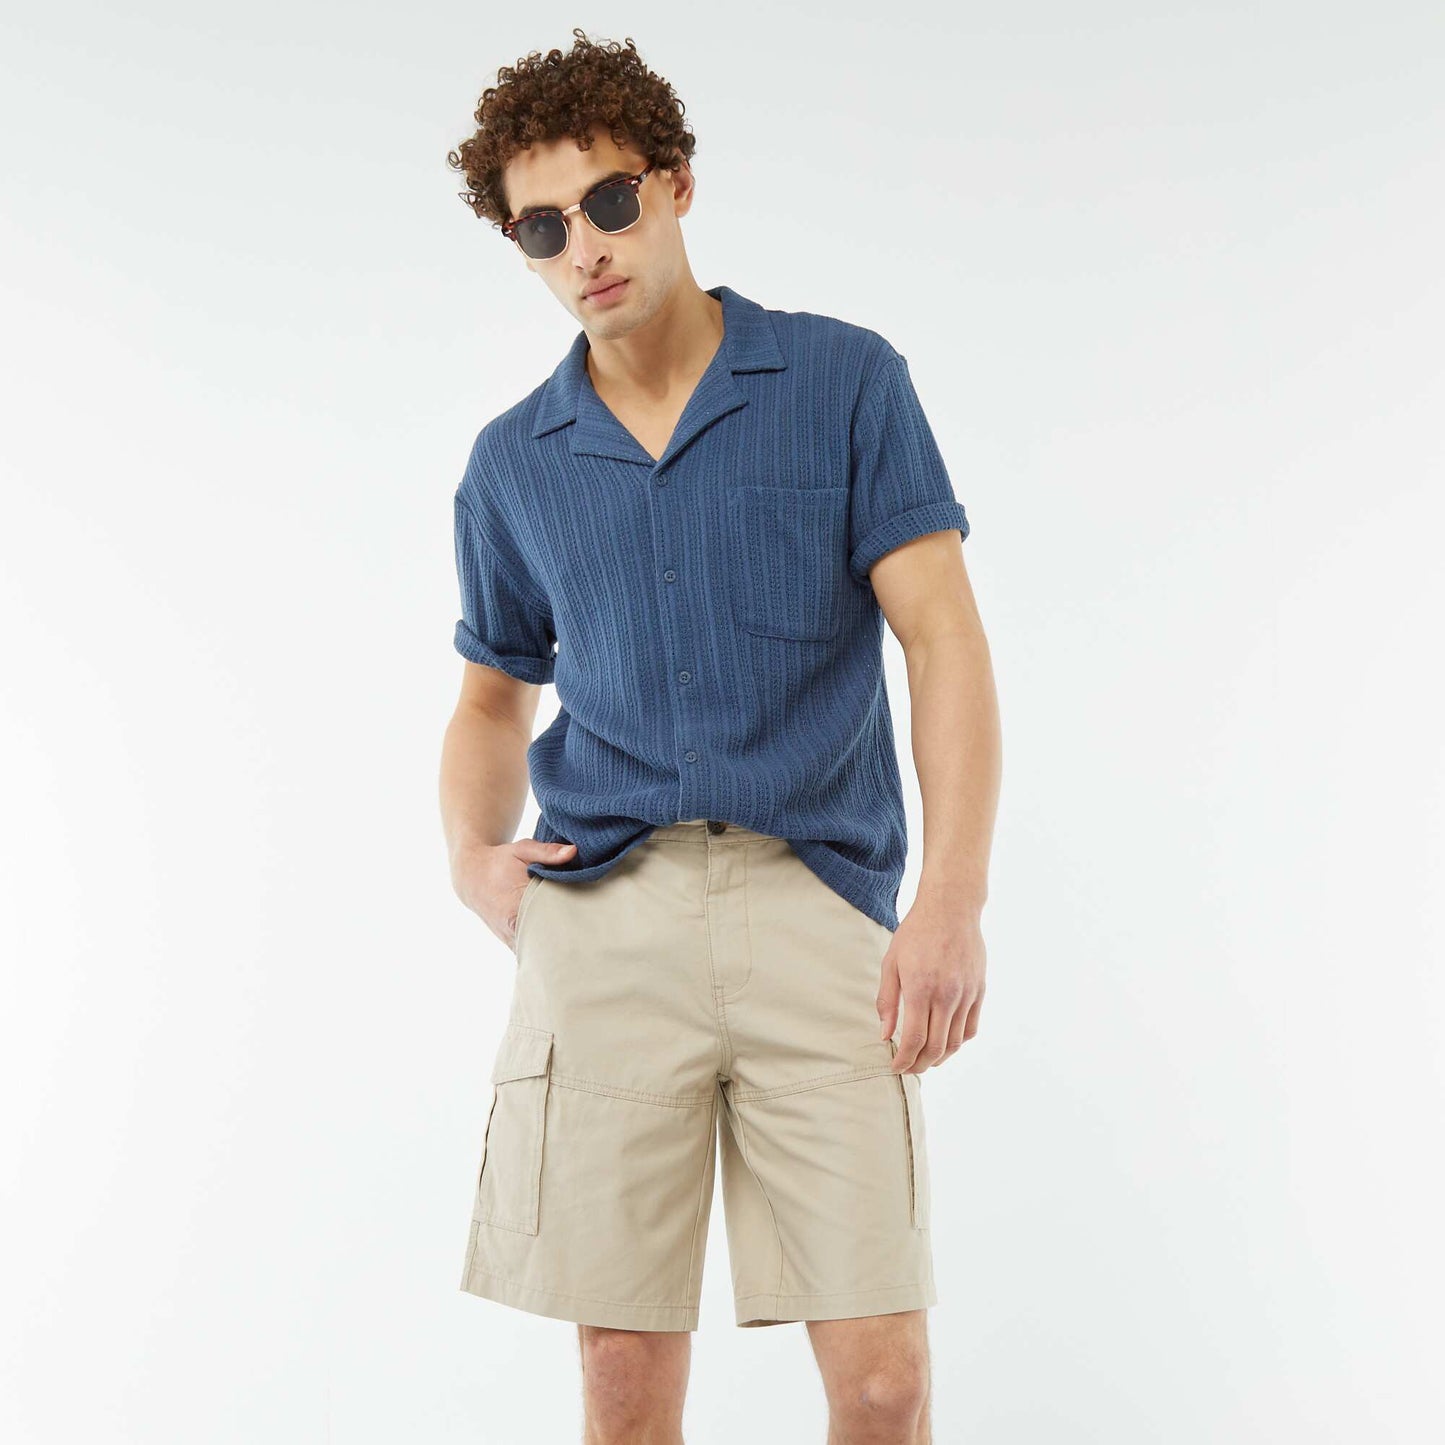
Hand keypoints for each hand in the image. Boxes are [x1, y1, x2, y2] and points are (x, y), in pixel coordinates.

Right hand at [452, 837, 578, 949]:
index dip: (570, 922)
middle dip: (568, 938)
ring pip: (540, 952)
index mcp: (516, 907)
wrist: (472, 877)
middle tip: (589, 934)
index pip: (550, 922)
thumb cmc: (500, 861)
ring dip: (557, 947)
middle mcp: (513, 928)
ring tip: (579, 943)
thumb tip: (573, 851)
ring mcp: (512, 939)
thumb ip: (548, 852)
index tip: (588, 920)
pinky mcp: (512, 943)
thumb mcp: (522, 849)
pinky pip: (532, 954)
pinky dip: (546, 951)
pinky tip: (563, 947)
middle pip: (548, 942)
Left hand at [877, 897, 985, 1072]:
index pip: (914, 1039)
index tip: (896, 1067)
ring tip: (926, 1060)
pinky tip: (946, 1042)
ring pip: (956, 1042)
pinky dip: (958, 1042)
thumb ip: (887, 1001)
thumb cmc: (916, 933)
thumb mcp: (892, 963)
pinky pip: (971, 1027)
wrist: (951, 909)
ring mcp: (966, 994)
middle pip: (936, 1047)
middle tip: (909, 1068)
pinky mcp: (979, 990)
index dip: (904, 1060)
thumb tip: (885, 1035)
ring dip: (940, 1058)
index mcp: (921, 989)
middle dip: (920, 1065)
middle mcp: (947, 995)